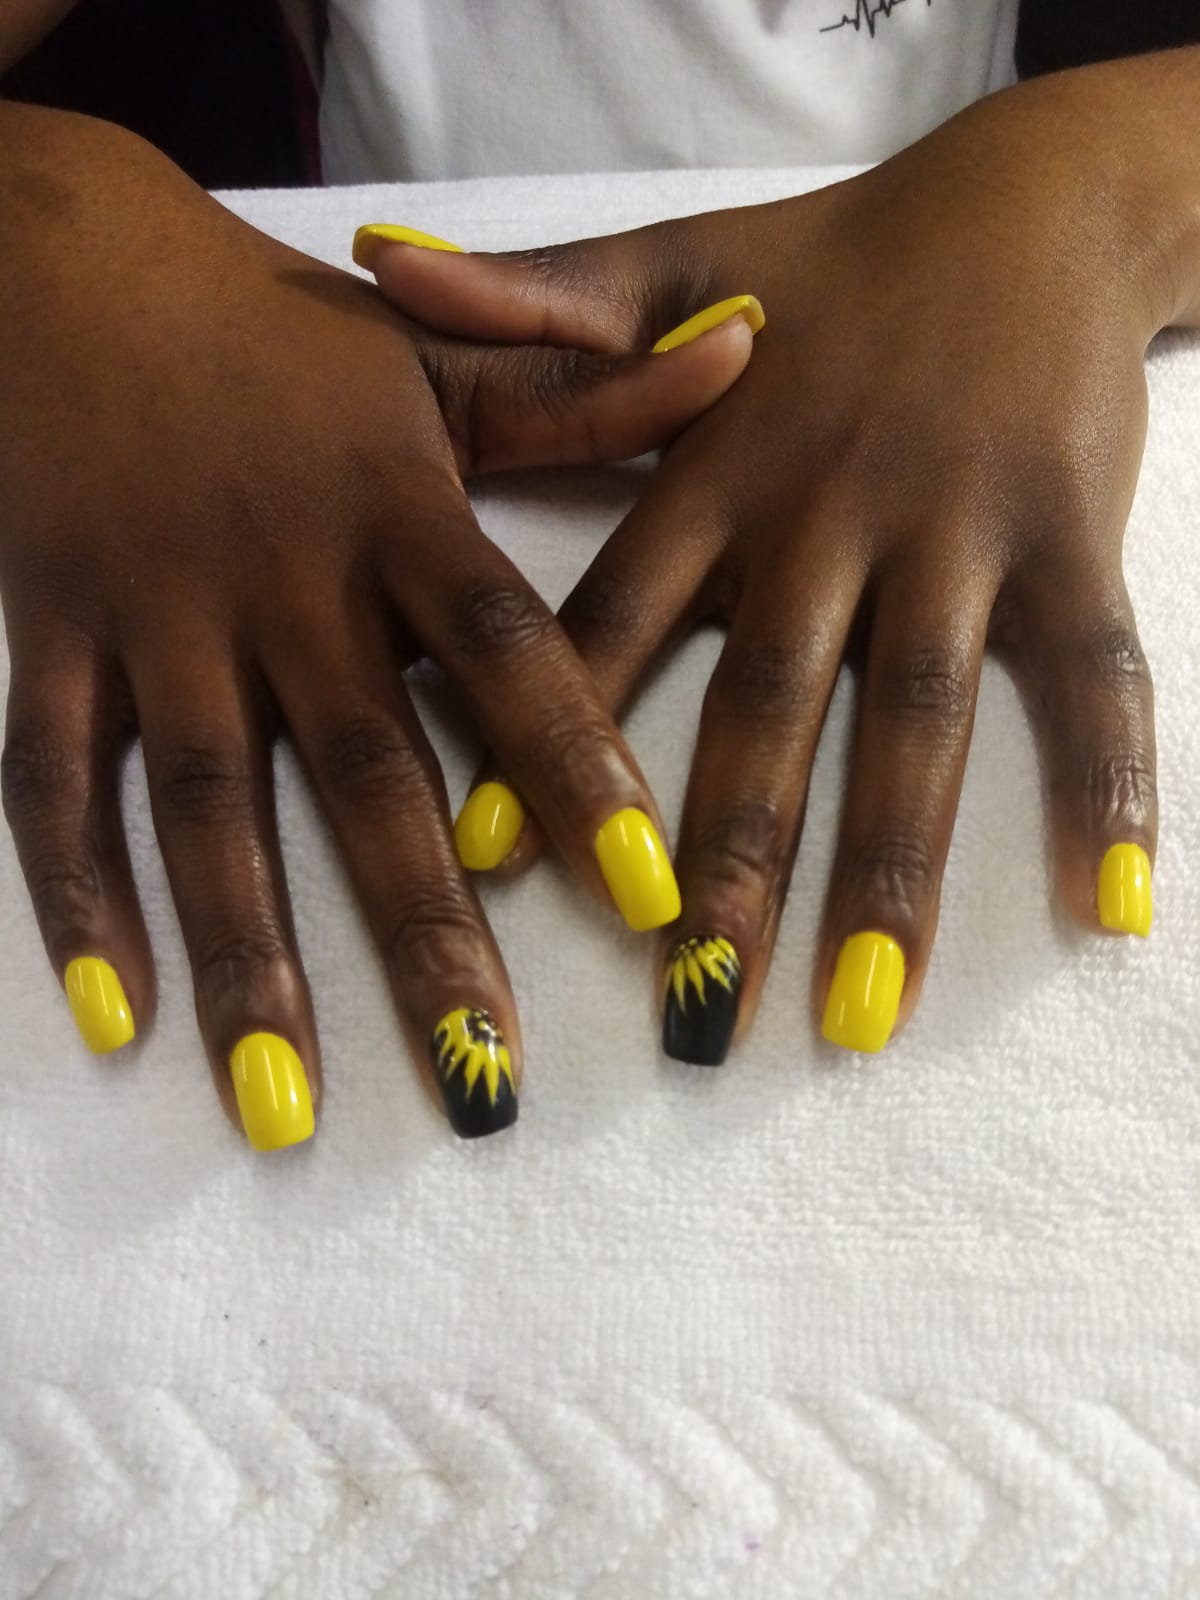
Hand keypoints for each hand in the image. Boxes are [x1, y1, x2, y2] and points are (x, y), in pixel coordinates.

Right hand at [0, 107, 753, 1144]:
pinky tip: (114, 1019)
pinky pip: (50, 779)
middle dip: (425, 935)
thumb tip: (753, 348)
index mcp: (396, 507)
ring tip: (288, 1108)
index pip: (507, 649)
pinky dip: (74, 897)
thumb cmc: (279, 331)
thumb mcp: (440, 351)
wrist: (62, 261)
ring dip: (246, 960)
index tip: (655, 899)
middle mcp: (282, 576)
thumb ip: (588, 386)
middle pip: (364, 772)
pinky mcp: (47, 637)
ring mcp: (155, 614)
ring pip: (206, 806)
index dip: (580, 769)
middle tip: (486, 1082)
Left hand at [366, 56, 1199, 1063]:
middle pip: (765, 705)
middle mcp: (825, 509)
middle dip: (725, 861)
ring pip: (915, 715)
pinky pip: (1096, 671)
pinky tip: (1109, 902)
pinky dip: (1109, 781)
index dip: (540, 738)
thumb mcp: (672, 258)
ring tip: (859, 1013)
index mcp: (714, 466)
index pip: (611, 618)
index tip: (477, 861)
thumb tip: (375, 268)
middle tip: (688, 1004)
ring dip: (888, 868)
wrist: (1028, 203)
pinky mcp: (1070, 534)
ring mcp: (954, 527)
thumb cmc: (828, 262)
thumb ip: (539, 300)